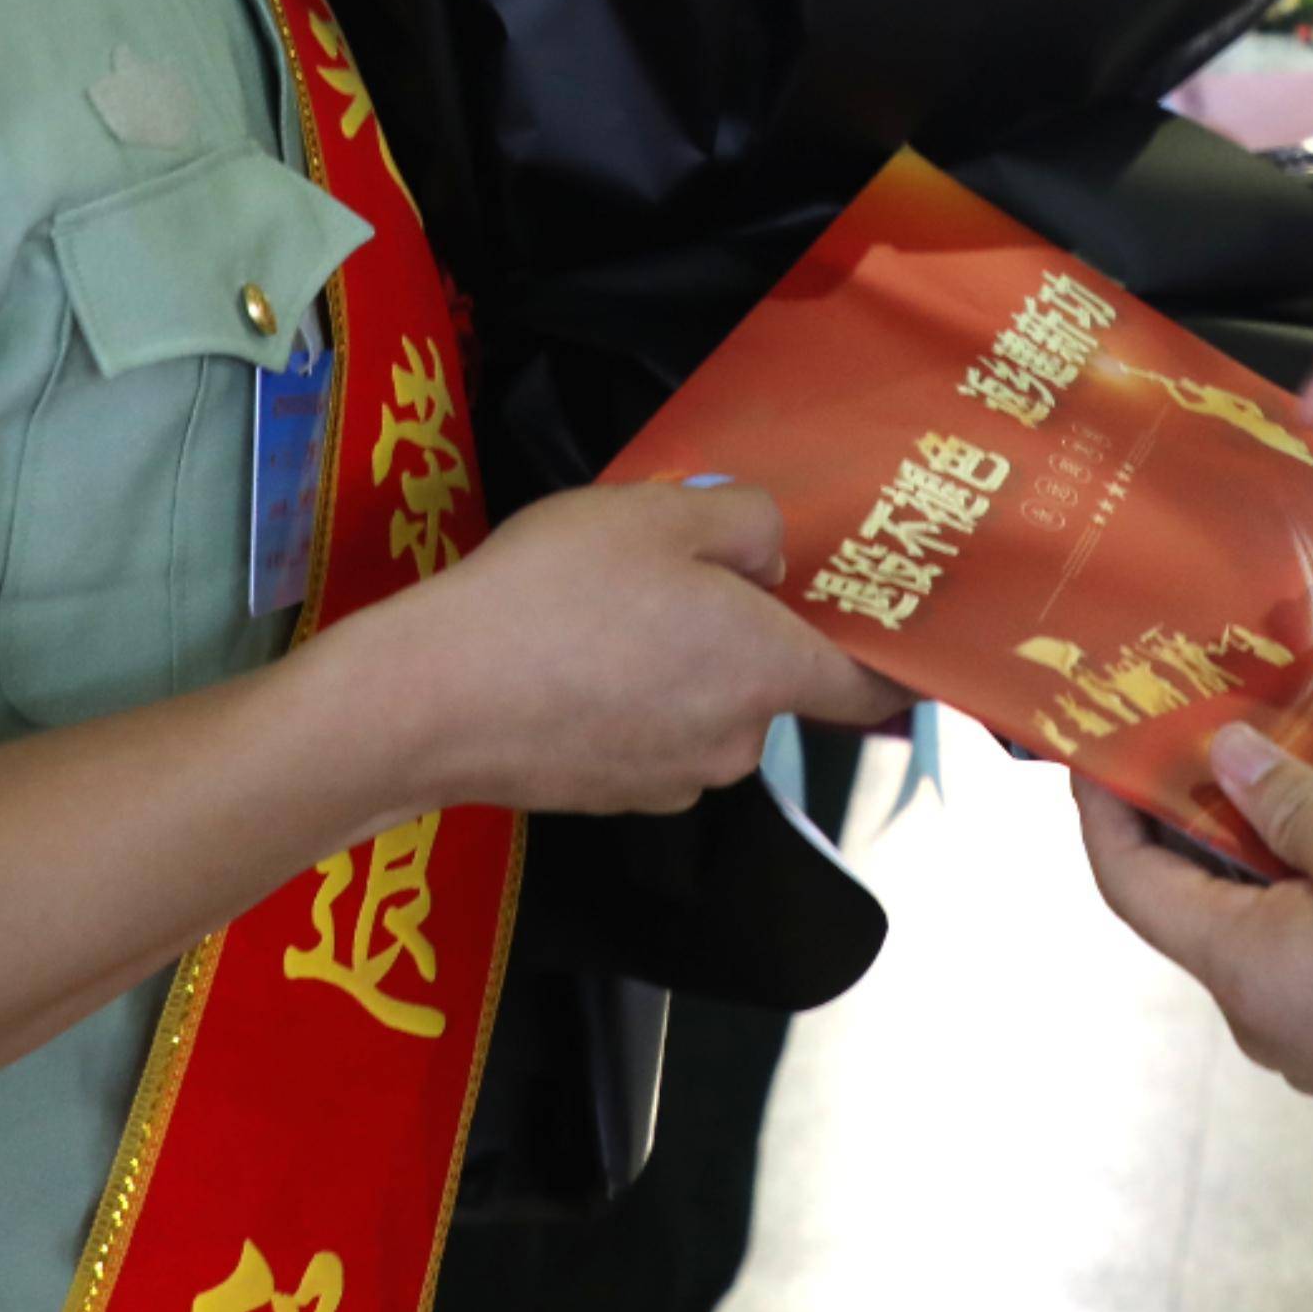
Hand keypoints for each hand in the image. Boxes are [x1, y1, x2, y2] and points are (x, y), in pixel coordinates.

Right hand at [351, 479, 909, 815]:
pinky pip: (646, 739)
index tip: (876, 621)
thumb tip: (770, 558)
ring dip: (679, 667)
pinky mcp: (610, 800)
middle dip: (740, 632)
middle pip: (771, 684)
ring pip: (704, 711)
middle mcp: (736, 745)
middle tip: (677, 572)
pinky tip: (569, 658)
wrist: (429, 699)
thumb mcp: (658, 512)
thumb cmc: (556, 593)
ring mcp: (670, 783)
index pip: (871, 689)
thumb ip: (745, 522)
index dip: (883, 655)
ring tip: (605, 610)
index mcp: (769, 673)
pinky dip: (628, 704)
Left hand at [1074, 727, 1312, 1157]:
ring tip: (1279, 776)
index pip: (1131, 885)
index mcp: (1245, 975)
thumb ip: (1288, 801)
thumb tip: (1217, 758)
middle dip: (1187, 824)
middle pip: (1193, 912)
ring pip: (1258, 937)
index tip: (1096, 744)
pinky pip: (1309, 967)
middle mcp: (1263, 1024)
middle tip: (1199, 736)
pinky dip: (1304, 902)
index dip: (1103, 811)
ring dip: (1256, 861)